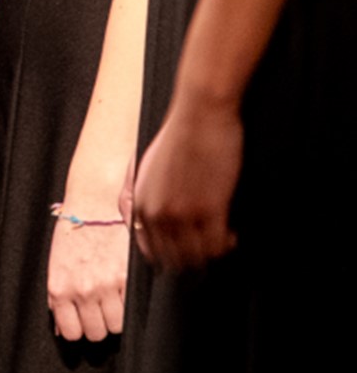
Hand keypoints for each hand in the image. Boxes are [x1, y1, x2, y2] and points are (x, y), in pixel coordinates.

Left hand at [47, 201, 128, 340]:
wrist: (93, 207)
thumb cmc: (72, 236)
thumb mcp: (55, 268)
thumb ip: (57, 300)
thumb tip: (61, 330)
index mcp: (60, 289)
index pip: (72, 333)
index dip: (80, 329)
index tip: (84, 321)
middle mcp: (82, 290)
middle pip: (97, 333)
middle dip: (99, 323)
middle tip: (100, 308)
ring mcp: (106, 285)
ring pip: (116, 326)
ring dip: (116, 317)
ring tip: (112, 300)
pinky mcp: (127, 278)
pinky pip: (132, 309)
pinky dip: (129, 305)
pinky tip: (123, 292)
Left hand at [134, 96, 243, 271]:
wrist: (199, 114)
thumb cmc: (177, 137)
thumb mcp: (146, 169)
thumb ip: (146, 196)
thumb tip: (148, 220)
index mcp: (140, 203)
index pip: (148, 248)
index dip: (166, 255)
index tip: (181, 252)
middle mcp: (158, 213)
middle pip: (174, 258)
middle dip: (191, 256)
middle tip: (206, 248)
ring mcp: (184, 214)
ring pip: (198, 256)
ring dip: (211, 252)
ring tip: (220, 240)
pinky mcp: (211, 209)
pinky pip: (218, 244)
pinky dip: (227, 244)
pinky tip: (231, 235)